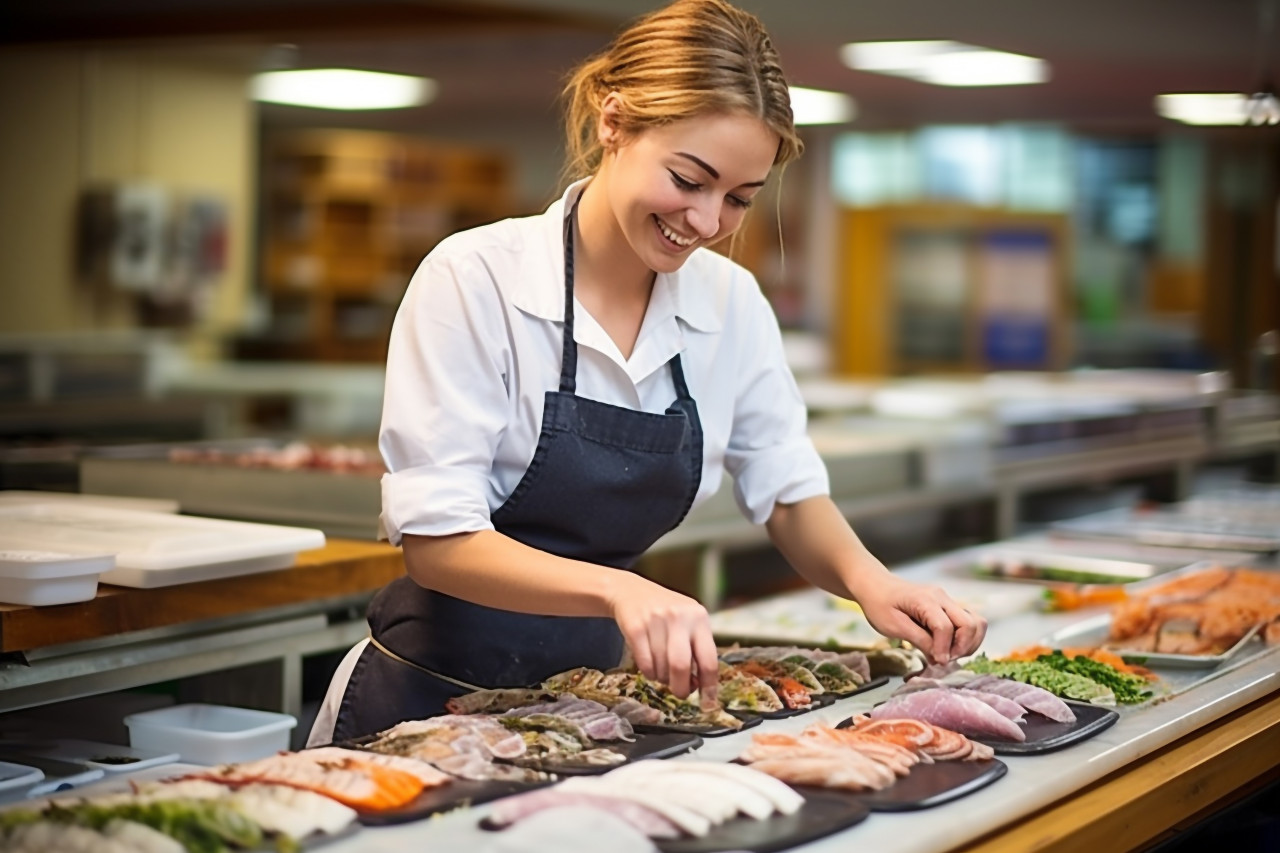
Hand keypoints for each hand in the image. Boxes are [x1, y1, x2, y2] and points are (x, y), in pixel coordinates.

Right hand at [606, 574, 718, 705]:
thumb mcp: (688, 623)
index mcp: (699, 618)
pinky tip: (650, 665)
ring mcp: (656, 620)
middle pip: (681, 666)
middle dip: (681, 688)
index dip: (709, 686)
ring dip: (662, 678)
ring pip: (661, 667)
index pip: (709, 659)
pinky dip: (648, 673)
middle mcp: (680, 617)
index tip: (708, 704)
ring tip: (662, 670)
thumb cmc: (666, 614)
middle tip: (680, 693)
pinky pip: (644, 663)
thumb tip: (699, 685)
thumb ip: (696, 649)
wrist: (632, 591)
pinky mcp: (635, 626)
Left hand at [852, 573, 986, 663]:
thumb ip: (919, 640)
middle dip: (962, 647)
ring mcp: (947, 601)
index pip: (945, 627)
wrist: (876, 586)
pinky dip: (966, 638)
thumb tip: (940, 658)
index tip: (937, 662)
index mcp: (925, 600)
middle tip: (944, 659)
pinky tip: (950, 647)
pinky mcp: (948, 607)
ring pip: (976, 622)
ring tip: (949, 654)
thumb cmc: (879, 605)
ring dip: (968, 643)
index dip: (944, 649)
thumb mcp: (893, 626)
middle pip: (969, 624)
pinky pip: (969, 622)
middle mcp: (942, 597)